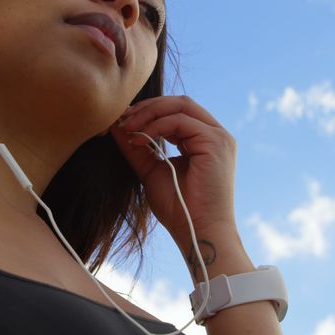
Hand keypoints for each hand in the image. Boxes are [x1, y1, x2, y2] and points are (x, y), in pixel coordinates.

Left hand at [109, 95, 237, 250]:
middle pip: (180, 102)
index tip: (122, 121)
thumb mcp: (151, 171)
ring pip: (180, 106)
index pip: (177, 111)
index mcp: (204, 140)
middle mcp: (215, 134)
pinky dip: (156, 126)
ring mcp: (218, 137)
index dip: (149, 111)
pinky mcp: (215, 142)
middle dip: (148, 107)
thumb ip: (138, 148)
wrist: (197, 233)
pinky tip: (139, 139)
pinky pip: (180, 121)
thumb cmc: (179, 209)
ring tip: (127, 128)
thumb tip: (116, 126)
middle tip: (122, 119)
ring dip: (148, 114)